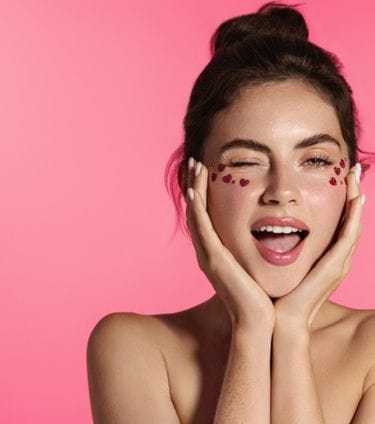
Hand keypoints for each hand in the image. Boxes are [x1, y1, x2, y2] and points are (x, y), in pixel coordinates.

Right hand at [185, 157, 274, 329]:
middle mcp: (207, 250)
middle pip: (197, 210)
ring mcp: (207, 253)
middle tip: (195, 162)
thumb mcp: (253, 266)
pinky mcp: (212, 258)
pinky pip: (201, 227)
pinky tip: (195, 191)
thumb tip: (261, 237)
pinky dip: (197, 209)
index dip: (203, 193)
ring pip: (196, 214)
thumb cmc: (258, 294)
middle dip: (195, 184)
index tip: (205, 172)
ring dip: (194, 189)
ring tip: (195, 166)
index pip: (206, 215)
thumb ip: (249, 251)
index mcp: (216, 251)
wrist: (258, 319)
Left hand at [273, 164, 363, 331]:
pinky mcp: (335, 267)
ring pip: (354, 224)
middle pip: (351, 220)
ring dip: (357, 198)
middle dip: (353, 193)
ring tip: (355, 174)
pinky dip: (354, 216)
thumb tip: (266, 228)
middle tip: (354, 169)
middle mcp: (336, 258)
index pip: (338, 223)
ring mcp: (339, 263)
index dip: (341, 201)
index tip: (339, 177)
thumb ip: (281, 247)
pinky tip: (356, 197)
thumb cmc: (277, 294)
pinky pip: (349, 236)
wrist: (279, 320)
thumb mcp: (280, 264)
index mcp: (324, 257)